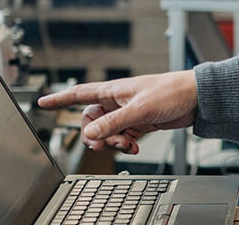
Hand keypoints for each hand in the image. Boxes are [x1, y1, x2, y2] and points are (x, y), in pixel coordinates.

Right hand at [37, 70, 198, 153]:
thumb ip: (113, 123)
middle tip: (107, 143)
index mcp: (112, 90)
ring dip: (112, 141)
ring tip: (127, 144)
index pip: (79, 94)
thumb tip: (90, 133)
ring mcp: (126, 113)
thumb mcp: (139, 109)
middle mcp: (116, 101)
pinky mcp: (137, 123)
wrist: (195, 99)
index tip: (43, 102)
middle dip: (95, 135)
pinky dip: (124, 145)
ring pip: (106, 132)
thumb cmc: (170, 92)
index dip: (60, 99)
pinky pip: (121, 137)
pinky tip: (134, 147)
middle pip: (91, 121)